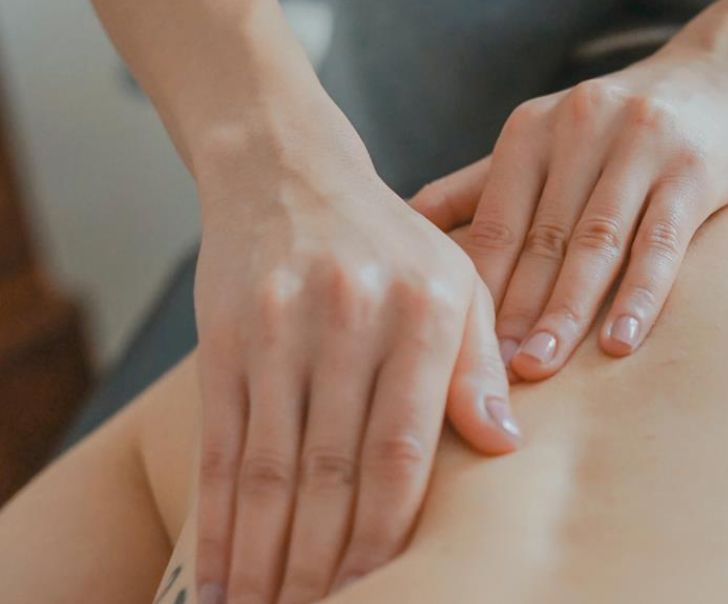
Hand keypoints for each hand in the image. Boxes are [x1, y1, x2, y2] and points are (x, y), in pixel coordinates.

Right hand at [191, 109, 520, 603]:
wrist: (288, 171)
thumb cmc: (390, 242)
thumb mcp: (456, 282)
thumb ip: (479, 365)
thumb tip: (503, 446)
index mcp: (423, 312)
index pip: (403, 450)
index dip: (389, 534)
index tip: (384, 590)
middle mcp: (350, 320)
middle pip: (332, 471)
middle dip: (323, 564)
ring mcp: (279, 328)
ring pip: (270, 469)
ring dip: (266, 558)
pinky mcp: (223, 337)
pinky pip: (220, 445)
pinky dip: (217, 519)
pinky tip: (218, 575)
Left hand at [410, 38, 727, 378]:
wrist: (726, 73)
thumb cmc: (623, 124)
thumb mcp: (547, 138)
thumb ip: (481, 183)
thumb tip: (406, 223)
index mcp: (532, 129)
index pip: (495, 221)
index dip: (475, 288)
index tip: (454, 349)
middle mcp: (580, 128)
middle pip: (541, 238)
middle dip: (514, 311)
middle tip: (491, 375)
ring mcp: (639, 145)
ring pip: (596, 243)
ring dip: (566, 311)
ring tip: (541, 367)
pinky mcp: (693, 168)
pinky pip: (661, 241)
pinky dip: (639, 295)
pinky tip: (620, 343)